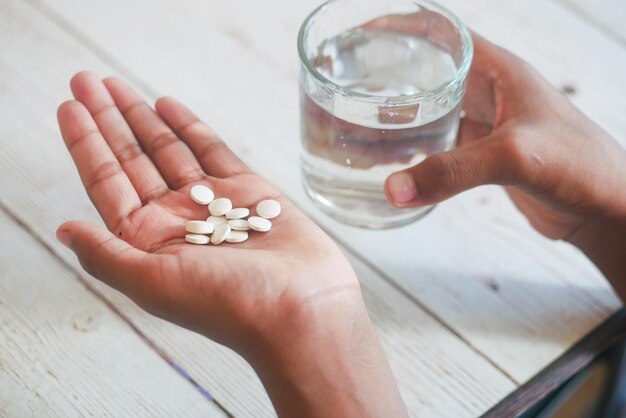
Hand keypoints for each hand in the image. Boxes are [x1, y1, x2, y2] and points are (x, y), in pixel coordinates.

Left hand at [56, 72, 406, 416]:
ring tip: (116, 85)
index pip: (107, 182)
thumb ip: (106, 255)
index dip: (85, 144)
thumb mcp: (153, 283)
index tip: (68, 107)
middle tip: (85, 79)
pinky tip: (168, 105)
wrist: (301, 310)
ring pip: (168, 149)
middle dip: (108, 120)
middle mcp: (175, 220)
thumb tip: (62, 230)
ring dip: (142, 117)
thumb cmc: (228, 305)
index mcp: (148, 242)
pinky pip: (213, 151)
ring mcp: (212, 203)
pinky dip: (190, 127)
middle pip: (132, 159)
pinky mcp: (248, 193)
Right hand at [374, 18, 625, 289]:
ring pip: (425, 113)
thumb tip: (392, 188)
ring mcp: (484, 124)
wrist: (605, 208)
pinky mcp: (482, 155)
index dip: (399, 27)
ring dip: (389, 121)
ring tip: (350, 130)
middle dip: (382, 79)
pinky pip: (434, 145)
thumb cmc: (580, 167)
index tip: (359, 36)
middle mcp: (488, 91)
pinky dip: (406, 152)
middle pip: (424, 73)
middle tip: (343, 90)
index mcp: (498, 70)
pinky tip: (385, 164)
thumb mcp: (515, 157)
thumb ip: (453, 171)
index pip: (441, 33)